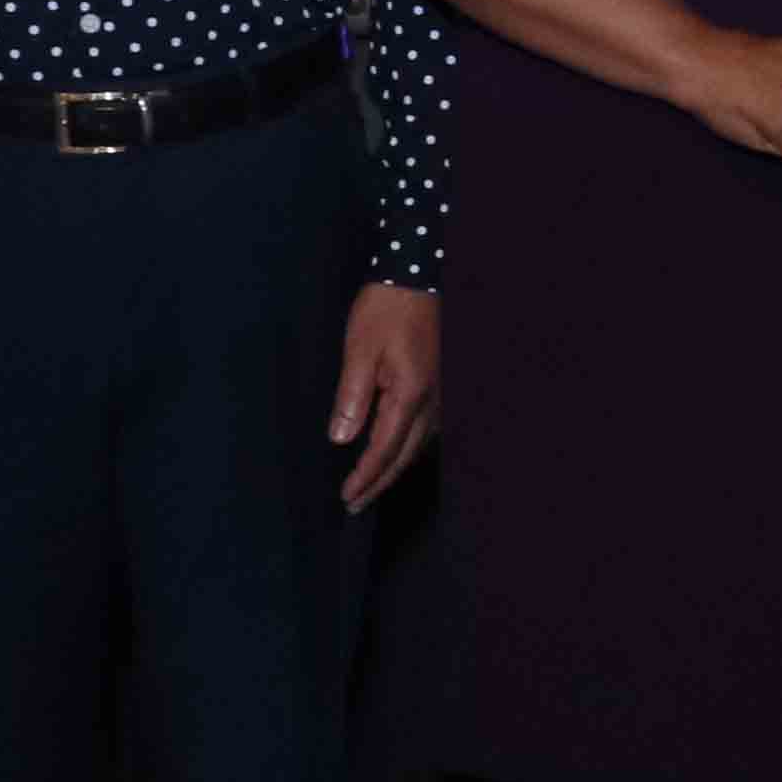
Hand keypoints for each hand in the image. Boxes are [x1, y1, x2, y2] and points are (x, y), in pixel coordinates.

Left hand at [330, 282, 440, 507]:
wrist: (419, 276)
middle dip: (379, 483)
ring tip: (371, 485)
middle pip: (405, 455)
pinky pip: (425, 430)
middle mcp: (431, 402)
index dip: (365, 477)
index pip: (384, 449)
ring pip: (418, 446)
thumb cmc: (388, 309)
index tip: (347, 497)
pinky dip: (407, 449)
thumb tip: (341, 438)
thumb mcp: (360, 349)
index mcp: (410, 395)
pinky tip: (395, 451)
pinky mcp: (439, 385)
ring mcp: (440, 395)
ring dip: (393, 468)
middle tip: (355, 504)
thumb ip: (351, 397)